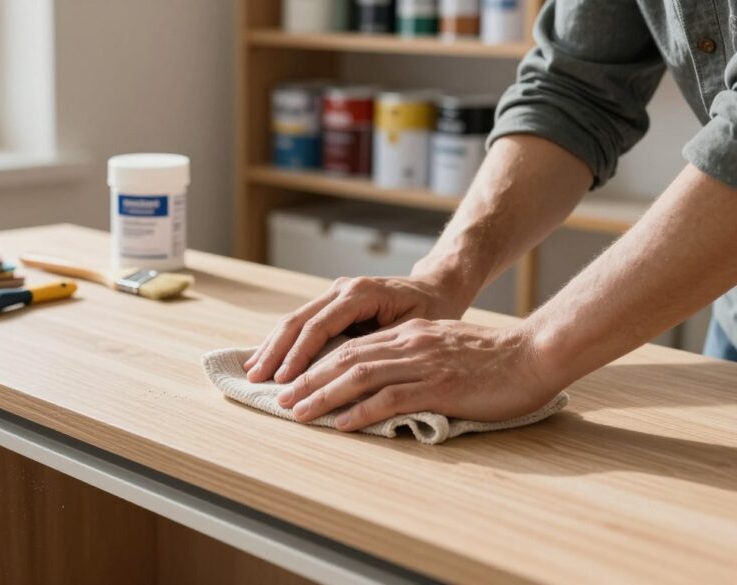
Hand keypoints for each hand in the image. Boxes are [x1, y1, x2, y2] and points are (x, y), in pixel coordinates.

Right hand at [244, 275, 471, 383]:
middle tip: (256, 380)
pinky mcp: (331, 303)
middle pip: (297, 321)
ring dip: (272, 347)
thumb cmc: (432, 310)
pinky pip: (301, 322)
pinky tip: (266, 358)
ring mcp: (334, 293)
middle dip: (275, 352)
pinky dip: (282, 342)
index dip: (298, 356)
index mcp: (359, 293)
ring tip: (252, 371)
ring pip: (293, 320)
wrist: (437, 286)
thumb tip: (349, 378)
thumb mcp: (413, 330)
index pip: (318, 327)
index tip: (283, 381)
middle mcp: (341, 288)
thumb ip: (378, 350)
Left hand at [276, 318, 557, 429]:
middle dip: (308, 378)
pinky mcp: (438, 385)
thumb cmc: (493, 360)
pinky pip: (391, 398)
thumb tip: (385, 381)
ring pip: (359, 375)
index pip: (351, 346)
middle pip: (345, 358)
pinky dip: (361, 411)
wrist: (534, 355)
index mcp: (408, 335)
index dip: (317, 362)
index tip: (293, 379)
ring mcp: (422, 363)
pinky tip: (342, 424)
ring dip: (323, 395)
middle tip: (280, 397)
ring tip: (298, 411)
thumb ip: (414, 359)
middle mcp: (408, 344)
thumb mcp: (444, 349)